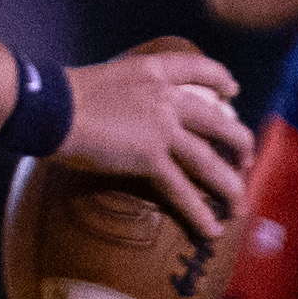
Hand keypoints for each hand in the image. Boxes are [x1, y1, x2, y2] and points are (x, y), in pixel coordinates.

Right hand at [56, 46, 252, 238]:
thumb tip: (123, 114)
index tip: (233, 92)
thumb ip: (126, 94)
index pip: (199, 69)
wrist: (52, 107)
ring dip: (230, 186)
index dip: (221, 80)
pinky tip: (212, 229)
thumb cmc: (62, 96)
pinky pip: (183, 190)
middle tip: (246, 159)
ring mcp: (162, 128)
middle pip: (219, 121)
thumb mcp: (105, 80)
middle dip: (239, 143)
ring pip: (209, 160)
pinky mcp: (151, 156)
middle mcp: (166, 97)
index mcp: (153, 70)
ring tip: (240, 205)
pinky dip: (200, 212)